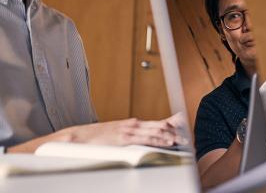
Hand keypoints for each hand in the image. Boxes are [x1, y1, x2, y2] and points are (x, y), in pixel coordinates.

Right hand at [58, 116, 184, 146]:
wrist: (78, 137)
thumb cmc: (96, 138)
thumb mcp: (117, 136)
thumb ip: (131, 138)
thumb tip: (141, 142)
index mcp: (133, 124)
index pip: (158, 123)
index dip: (172, 126)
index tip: (184, 129)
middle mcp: (133, 124)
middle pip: (161, 125)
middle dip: (175, 132)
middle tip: (187, 137)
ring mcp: (129, 130)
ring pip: (156, 130)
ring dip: (171, 136)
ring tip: (182, 141)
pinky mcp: (124, 138)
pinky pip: (146, 138)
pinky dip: (159, 140)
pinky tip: (167, 142)